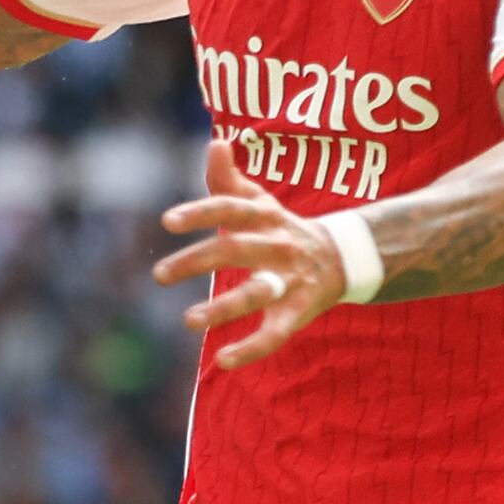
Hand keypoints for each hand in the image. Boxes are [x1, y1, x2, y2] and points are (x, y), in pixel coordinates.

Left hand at [148, 147, 348, 368]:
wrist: (344, 256)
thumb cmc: (283, 228)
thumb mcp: (261, 201)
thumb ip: (230, 179)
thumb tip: (215, 142)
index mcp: (265, 217)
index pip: (231, 208)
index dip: (201, 212)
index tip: (168, 222)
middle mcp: (276, 246)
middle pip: (236, 250)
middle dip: (197, 261)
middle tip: (159, 276)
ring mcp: (289, 280)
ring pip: (256, 294)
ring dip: (223, 308)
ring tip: (188, 321)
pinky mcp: (297, 311)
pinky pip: (275, 333)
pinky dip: (252, 348)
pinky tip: (222, 361)